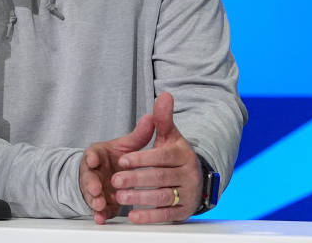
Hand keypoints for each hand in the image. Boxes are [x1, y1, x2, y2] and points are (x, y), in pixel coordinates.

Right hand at [79, 113, 154, 223]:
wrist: (108, 174)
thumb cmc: (117, 158)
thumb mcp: (127, 146)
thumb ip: (139, 135)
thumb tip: (151, 117)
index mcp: (98, 155)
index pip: (91, 153)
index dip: (92, 157)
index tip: (93, 159)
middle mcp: (93, 172)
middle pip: (88, 177)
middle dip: (91, 183)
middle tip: (96, 189)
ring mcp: (95, 188)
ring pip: (91, 194)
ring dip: (94, 200)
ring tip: (99, 204)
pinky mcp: (99, 202)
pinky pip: (97, 209)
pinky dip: (99, 214)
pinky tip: (101, 218)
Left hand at [111, 92, 202, 223]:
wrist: (195, 180)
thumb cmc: (175, 156)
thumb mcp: (170, 137)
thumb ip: (163, 119)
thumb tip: (165, 96)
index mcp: (183, 154)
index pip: (162, 156)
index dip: (142, 158)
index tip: (123, 160)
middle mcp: (188, 174)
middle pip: (160, 177)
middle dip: (136, 179)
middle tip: (115, 180)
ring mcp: (187, 193)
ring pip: (162, 197)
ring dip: (140, 198)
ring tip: (120, 196)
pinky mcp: (183, 211)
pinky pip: (166, 215)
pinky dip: (149, 217)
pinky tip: (133, 216)